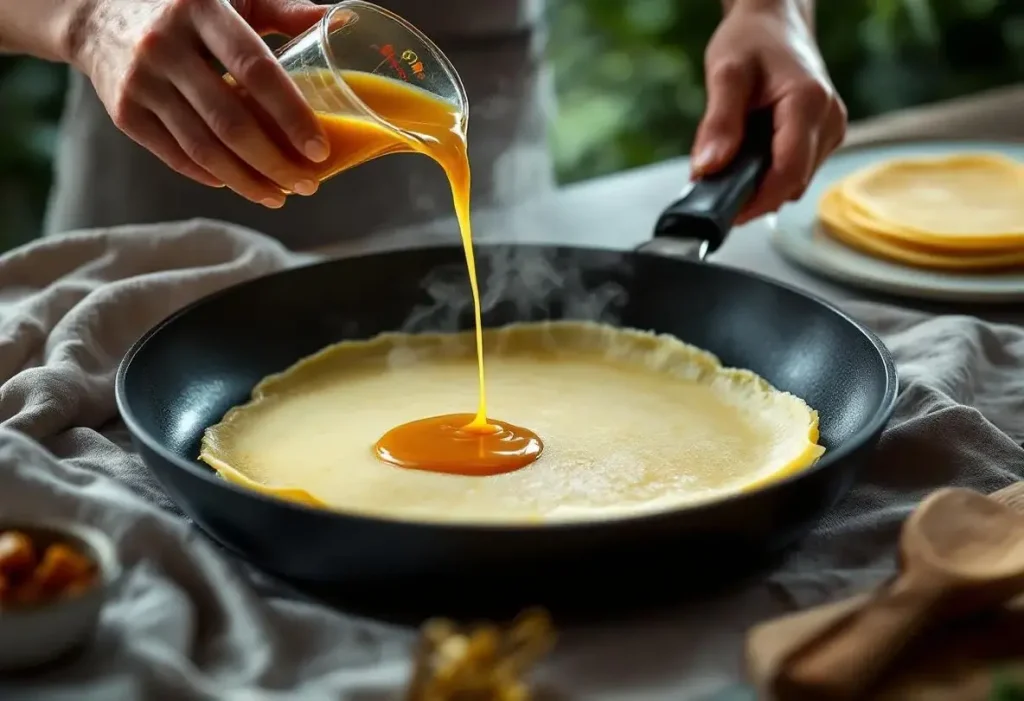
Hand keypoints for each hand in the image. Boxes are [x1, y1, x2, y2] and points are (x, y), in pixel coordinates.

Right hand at [70, 0, 331, 207]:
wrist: (94, 10)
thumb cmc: (182, 4)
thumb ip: (280, 9)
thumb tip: (339, 22)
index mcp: (200, 9)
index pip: (255, 70)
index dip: (290, 115)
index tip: (320, 149)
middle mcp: (164, 46)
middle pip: (230, 122)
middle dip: (275, 162)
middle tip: (308, 184)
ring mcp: (140, 82)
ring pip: (204, 148)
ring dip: (247, 181)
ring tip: (280, 196)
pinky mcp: (124, 112)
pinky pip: (176, 156)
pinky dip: (212, 176)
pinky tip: (240, 184)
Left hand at [691, 1, 846, 223]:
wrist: (773, 23)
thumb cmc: (752, 41)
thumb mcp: (725, 75)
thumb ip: (718, 123)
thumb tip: (708, 168)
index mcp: (809, 103)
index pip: (788, 172)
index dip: (755, 200)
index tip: (724, 211)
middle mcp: (829, 120)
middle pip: (791, 183)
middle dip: (752, 193)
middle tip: (714, 186)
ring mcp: (830, 131)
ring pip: (794, 182)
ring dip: (760, 184)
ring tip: (729, 164)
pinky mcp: (824, 137)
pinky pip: (795, 171)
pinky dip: (768, 173)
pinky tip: (748, 157)